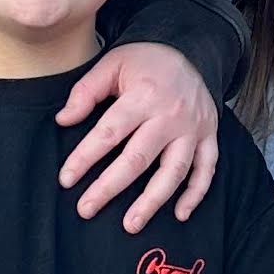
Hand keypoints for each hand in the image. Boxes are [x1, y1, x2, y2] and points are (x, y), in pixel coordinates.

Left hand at [57, 42, 220, 231]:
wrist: (191, 49)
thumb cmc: (145, 61)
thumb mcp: (112, 63)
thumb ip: (86, 91)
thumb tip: (63, 120)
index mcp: (144, 95)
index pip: (109, 133)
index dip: (85, 158)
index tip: (66, 180)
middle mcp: (170, 115)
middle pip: (138, 158)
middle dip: (110, 187)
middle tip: (86, 209)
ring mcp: (193, 128)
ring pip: (174, 171)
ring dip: (153, 201)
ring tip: (131, 224)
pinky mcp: (209, 136)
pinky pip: (207, 169)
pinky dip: (195, 194)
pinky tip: (180, 214)